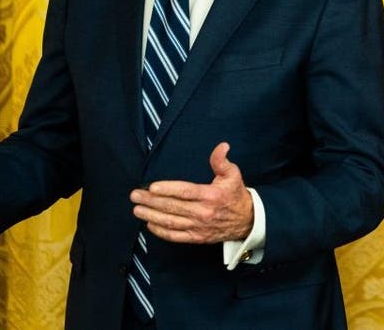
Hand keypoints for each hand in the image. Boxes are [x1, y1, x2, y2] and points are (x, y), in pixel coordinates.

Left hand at [131, 142, 253, 243]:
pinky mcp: (197, 237)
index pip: (186, 192)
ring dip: (152, 216)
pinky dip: (161, 231)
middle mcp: (204, 212)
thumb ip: (222, 161)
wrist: (247, 221)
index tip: (152, 187)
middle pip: (173, 207)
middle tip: (135, 195)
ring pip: (171, 222)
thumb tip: (221, 146)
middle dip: (152, 201)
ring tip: (137, 209)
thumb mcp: (233, 175)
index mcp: (211, 196)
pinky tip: (149, 224)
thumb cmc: (236, 195)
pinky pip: (176, 236)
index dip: (168, 189)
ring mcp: (199, 227)